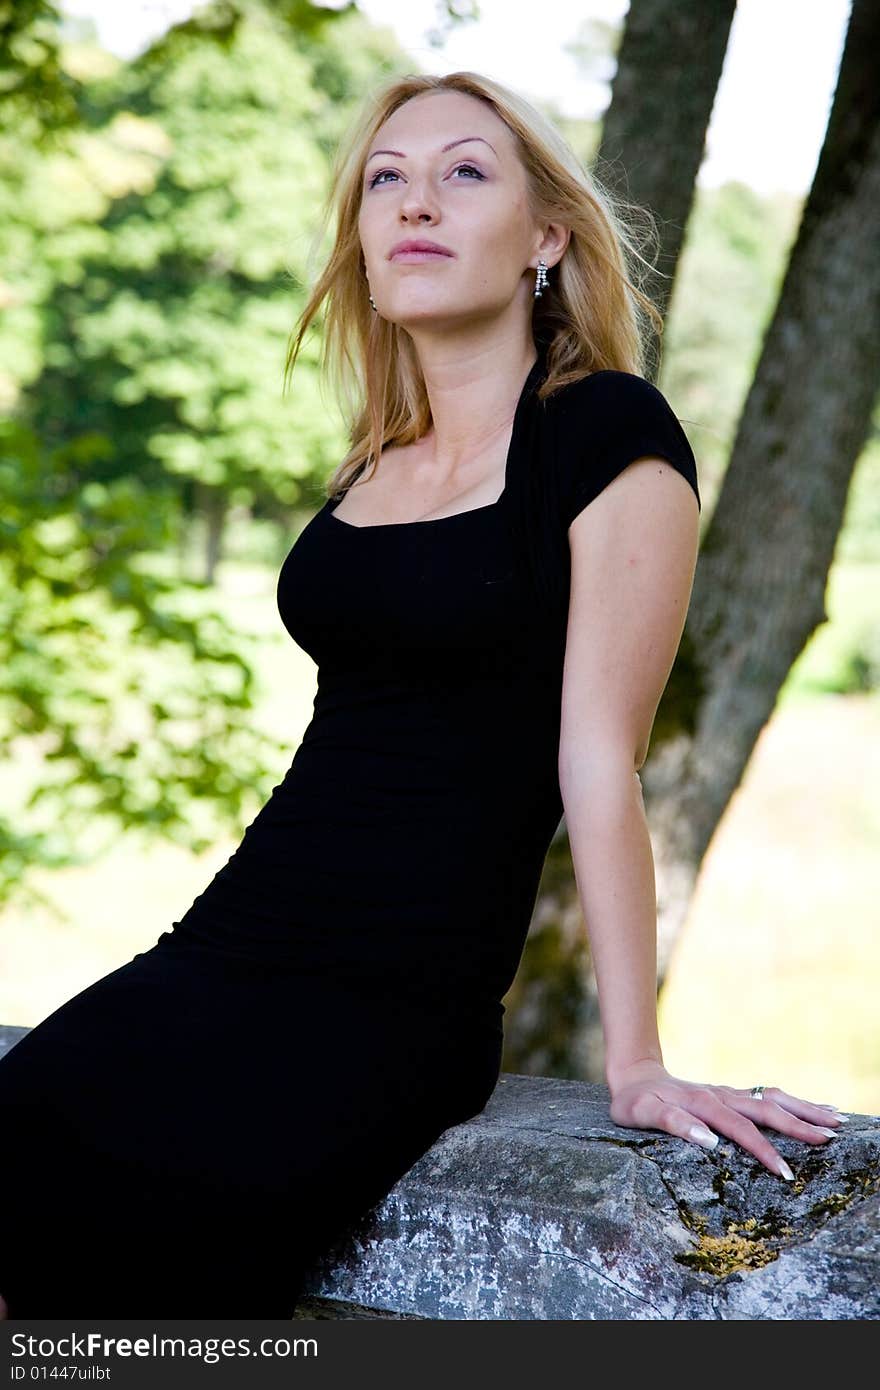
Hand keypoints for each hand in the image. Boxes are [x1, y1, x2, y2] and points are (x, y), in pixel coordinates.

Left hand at [607, 1059, 846, 1179]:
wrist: (634, 1077)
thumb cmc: (635, 1103)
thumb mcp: (642, 1114)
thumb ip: (673, 1123)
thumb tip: (708, 1139)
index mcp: (703, 1103)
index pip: (740, 1130)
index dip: (763, 1151)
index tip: (785, 1172)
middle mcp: (722, 1095)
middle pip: (767, 1109)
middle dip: (798, 1125)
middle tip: (829, 1140)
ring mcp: (729, 1093)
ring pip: (773, 1098)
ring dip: (803, 1108)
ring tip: (836, 1119)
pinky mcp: (732, 1094)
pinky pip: (768, 1096)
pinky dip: (793, 1101)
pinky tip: (815, 1107)